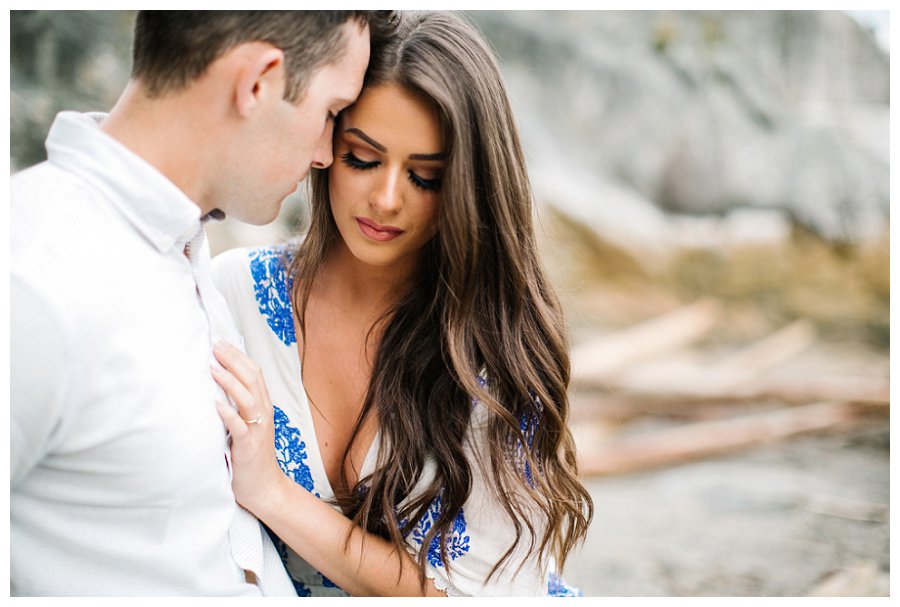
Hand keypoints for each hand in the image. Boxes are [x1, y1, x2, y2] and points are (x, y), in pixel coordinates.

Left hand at [211, 340, 285, 515]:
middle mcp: (263, 414)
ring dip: (230, 381)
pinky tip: (215, 403)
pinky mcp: (249, 447)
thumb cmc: (251, 458)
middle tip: (215, 345)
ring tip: (212, 367)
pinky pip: (240, 427)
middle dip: (233, 360)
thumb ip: (237, 408)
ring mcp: (257, 430)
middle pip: (252, 379)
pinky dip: (228, 414)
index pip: (254, 373)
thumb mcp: (247, 427)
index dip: (239, 356)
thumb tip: (216, 387)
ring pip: (247, 398)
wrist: (265, 488)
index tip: (221, 341)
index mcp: (262, 407)